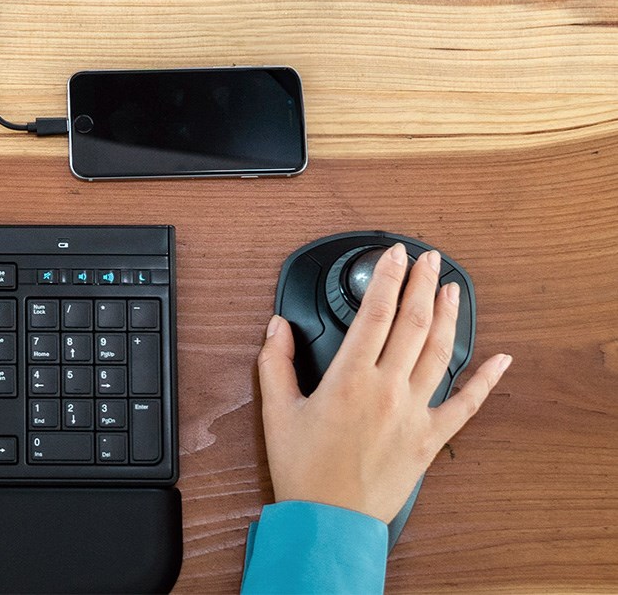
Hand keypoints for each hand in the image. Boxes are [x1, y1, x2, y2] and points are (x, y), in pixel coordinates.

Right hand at [257, 243, 510, 522]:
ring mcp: (414, 413)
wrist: (330, 520)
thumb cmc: (303, 470)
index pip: (375, 314)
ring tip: (451, 288)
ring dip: (448, 315)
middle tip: (428, 258)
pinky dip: (485, 380)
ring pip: (439, 352)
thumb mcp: (276, 412)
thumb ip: (275, 363)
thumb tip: (277, 327)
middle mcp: (387, 390)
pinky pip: (466, 405)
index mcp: (349, 380)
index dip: (387, 278)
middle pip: (413, 323)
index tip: (393, 255)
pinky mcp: (430, 438)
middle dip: (421, 284)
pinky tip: (500, 359)